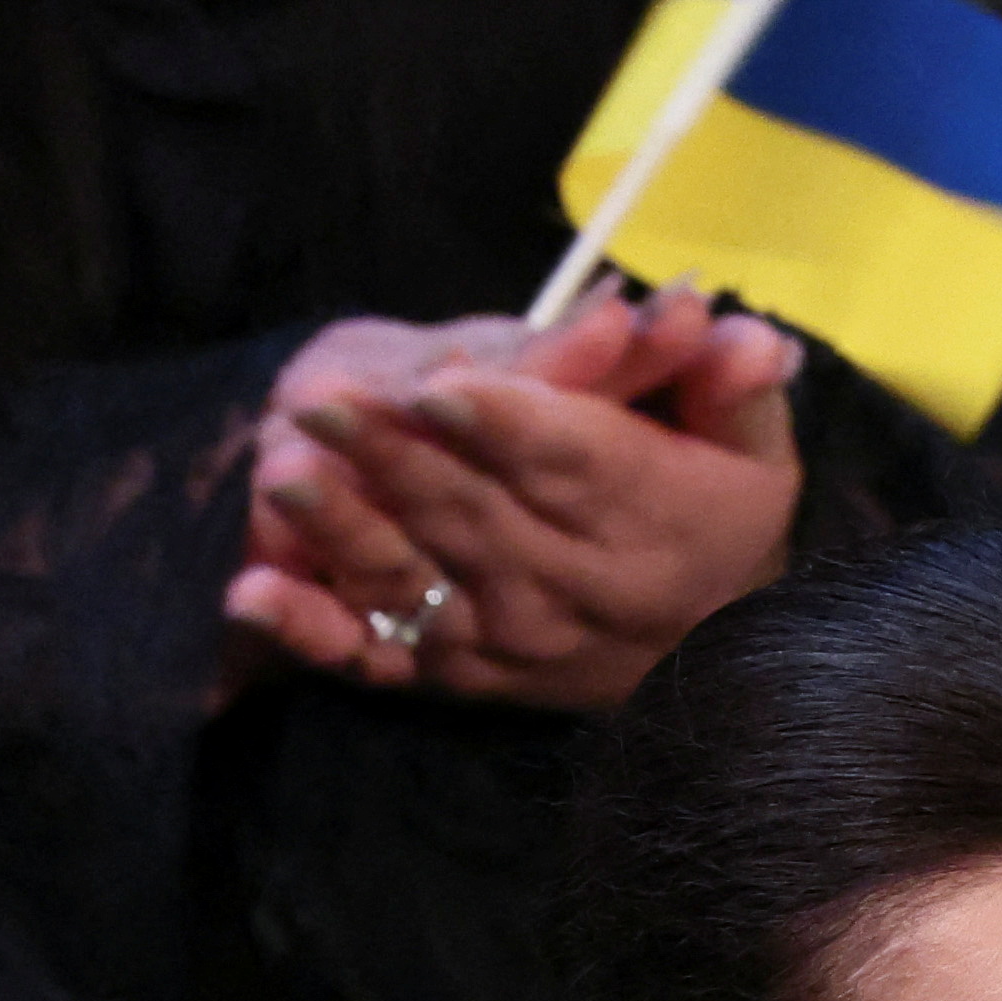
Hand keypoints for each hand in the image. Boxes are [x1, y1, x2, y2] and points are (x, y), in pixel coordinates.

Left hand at [237, 286, 806, 707]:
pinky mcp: (454, 668)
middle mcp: (576, 585)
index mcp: (651, 518)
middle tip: (323, 403)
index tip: (445, 389)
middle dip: (398, 460)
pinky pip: (376, 656)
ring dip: (345, 531)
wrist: (700, 654)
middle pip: (478, 515)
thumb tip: (744, 332)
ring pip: (418, 578)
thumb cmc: (711, 518)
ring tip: (282, 475)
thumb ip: (733, 386)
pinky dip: (311, 632)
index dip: (509, 427)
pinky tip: (252, 596)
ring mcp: (504, 632)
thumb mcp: (749, 451)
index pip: (577, 464)